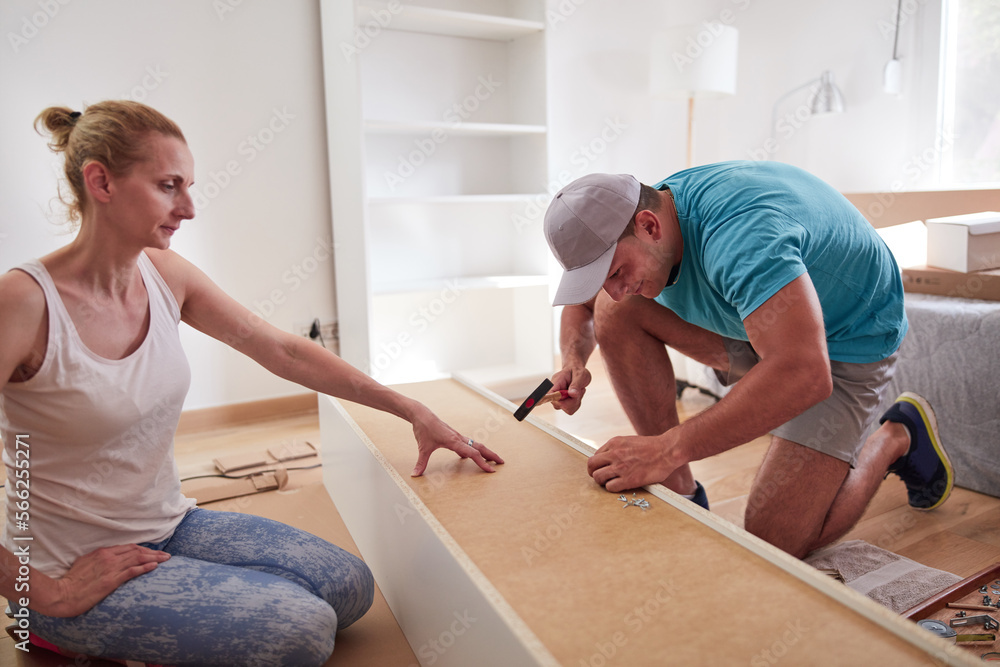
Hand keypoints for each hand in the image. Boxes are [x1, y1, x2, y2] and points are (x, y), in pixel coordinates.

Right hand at [39, 544, 169, 617]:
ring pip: (137, 559)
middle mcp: (108, 557)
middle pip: (136, 551)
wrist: (61, 594)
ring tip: (165, 559)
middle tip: (165, 555)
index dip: (142, 549)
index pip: (128, 547)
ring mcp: (111, 568)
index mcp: (102, 552)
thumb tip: (105, 559)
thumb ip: (97, 559)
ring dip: (154, 558)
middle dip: (153, 552)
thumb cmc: (71, 582)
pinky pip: (132, 571)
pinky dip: (145, 567)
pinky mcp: (111, 580)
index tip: (152, 552)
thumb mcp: (84, 563)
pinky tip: (155, 566)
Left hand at [410, 406, 503, 476]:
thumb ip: (421, 462)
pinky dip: (472, 450)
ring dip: (484, 452)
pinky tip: (468, 456)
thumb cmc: (423, 428)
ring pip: (475, 444)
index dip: (482, 463)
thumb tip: (415, 474)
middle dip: (491, 455)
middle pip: (479, 447)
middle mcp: (458, 438)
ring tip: (491, 459)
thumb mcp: (422, 447)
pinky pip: (467, 444)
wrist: (421, 414)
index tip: (491, 470)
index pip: (472, 454)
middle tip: (501, 462)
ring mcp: (457, 436)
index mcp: (454, 441)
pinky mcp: (453, 436)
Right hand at [550, 365, 591, 414]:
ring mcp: (558, 400)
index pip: (549, 395)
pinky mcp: (563, 404)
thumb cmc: (576, 371)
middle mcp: (554, 393)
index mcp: (555, 384)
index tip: (567, 396)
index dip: (557, 399)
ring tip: (578, 390)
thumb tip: (572, 394)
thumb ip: (576, 385)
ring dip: (576, 401)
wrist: (576, 371)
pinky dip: (577, 403)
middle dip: (573, 400)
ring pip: (567, 409)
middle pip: (560, 405)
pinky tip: (577, 394)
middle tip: (578, 390)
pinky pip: (571, 409)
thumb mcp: (580, 375)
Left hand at [587, 434, 677, 493]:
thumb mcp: (629, 441)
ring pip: (598, 477)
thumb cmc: (652, 447)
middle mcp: (614, 454)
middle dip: (594, 472)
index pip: (595, 455)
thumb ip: (617, 449)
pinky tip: (619, 485)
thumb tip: (609, 458)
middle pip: (591, 465)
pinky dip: (612, 488)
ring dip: (602, 481)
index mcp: (614, 443)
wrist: (667, 450)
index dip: (598, 464)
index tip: (602, 468)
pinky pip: (610, 487)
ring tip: (609, 482)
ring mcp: (620, 467)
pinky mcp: (628, 479)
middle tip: (600, 477)